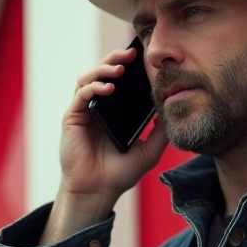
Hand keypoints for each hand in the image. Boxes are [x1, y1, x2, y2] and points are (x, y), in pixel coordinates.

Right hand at [40, 46, 168, 244]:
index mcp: (114, 111)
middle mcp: (98, 106)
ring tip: (119, 69)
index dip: (130, 67)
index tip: (144, 57)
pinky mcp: (72, 117)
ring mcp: (84, 110)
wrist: (98, 192)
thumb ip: (161, 131)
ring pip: (88, 78)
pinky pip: (81, 94)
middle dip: (115, 59)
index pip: (120, 80)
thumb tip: (174, 109)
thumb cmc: (120, 173)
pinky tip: (108, 89)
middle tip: (130, 55)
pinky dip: (94, 87)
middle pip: (103, 73)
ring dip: (103, 68)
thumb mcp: (150, 150)